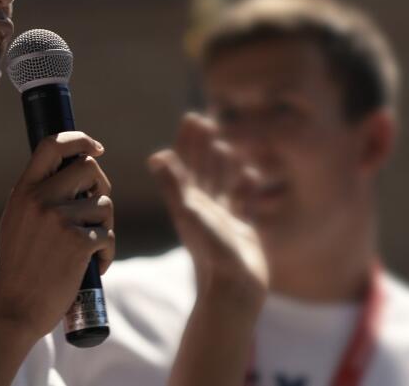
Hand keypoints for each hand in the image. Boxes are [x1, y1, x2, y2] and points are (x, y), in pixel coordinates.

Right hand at [0, 131, 115, 342]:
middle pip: (90, 168)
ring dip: (104, 226)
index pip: (52, 145)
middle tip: (96, 211)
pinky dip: (106, 253)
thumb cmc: (19, 267)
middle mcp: (40, 199)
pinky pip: (108, 235)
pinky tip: (92, 267)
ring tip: (88, 249)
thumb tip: (77, 170)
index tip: (95, 148)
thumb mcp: (18, 220)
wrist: (13, 309)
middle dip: (101, 187)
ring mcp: (59, 220)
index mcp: (23, 190)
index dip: (80, 140)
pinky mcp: (78, 243)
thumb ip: (39, 195)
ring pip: (104, 205)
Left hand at [149, 113, 266, 312]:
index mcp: (188, 203)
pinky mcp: (241, 233)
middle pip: (201, 171)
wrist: (233, 292)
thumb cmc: (211, 253)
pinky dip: (246, 189)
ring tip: (225, 147)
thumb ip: (175, 185)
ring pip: (222, 186)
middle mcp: (203, 210)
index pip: (185, 165)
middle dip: (203, 147)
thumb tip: (157, 156)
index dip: (187, 142)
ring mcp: (222, 221)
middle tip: (206, 121)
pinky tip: (251, 176)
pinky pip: (243, 205)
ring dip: (223, 166)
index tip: (192, 117)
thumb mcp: (191, 214)